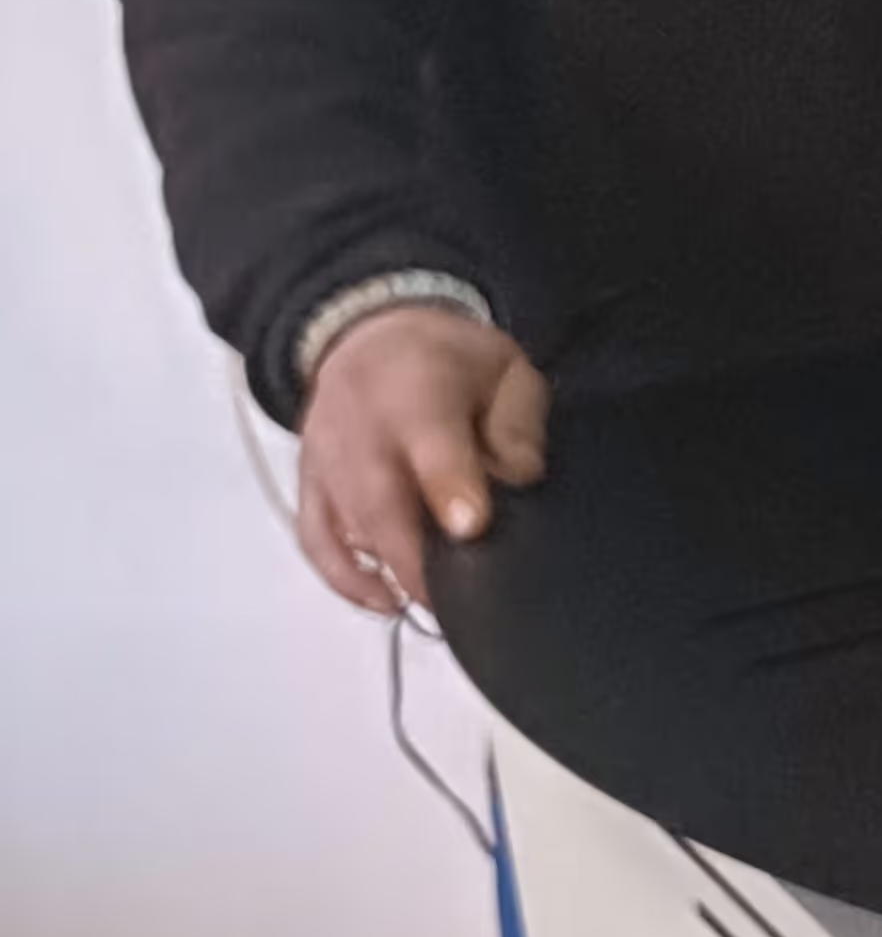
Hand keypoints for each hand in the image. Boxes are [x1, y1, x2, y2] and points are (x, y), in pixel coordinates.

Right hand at [294, 307, 549, 618]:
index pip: (429, 442)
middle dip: (418, 558)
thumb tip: (518, 476)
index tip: (470, 528)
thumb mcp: (506, 370)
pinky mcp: (308, 480)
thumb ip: (518, 422)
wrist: (370, 331)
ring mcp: (325, 457)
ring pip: (347, 525)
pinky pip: (314, 535)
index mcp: (417, 390)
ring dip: (390, 570)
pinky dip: (343, 576)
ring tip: (440, 606)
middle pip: (379, 500)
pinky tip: (384, 602)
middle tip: (461, 602)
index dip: (448, 486)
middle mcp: (359, 426)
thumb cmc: (451, 360)